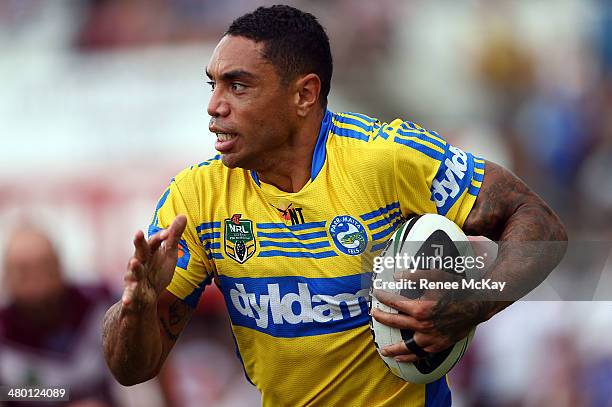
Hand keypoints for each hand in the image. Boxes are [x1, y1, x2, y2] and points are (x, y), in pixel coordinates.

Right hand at [121, 215, 186, 311]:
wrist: (143, 297)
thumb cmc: (157, 270)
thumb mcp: (168, 253)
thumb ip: (173, 236)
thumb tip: (183, 215)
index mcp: (148, 251)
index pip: (154, 241)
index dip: (161, 236)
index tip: (168, 233)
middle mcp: (139, 262)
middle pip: (140, 251)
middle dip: (139, 242)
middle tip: (139, 232)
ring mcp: (133, 277)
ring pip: (133, 272)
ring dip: (133, 268)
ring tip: (134, 263)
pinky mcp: (131, 293)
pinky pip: (129, 295)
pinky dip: (127, 298)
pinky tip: (127, 302)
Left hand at [371, 282, 488, 362]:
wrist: (477, 305)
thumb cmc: (456, 288)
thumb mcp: (435, 277)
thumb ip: (414, 276)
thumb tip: (396, 276)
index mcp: (419, 308)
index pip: (394, 302)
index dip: (383, 297)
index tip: (377, 293)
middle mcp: (422, 325)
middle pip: (394, 322)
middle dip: (381, 317)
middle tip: (374, 314)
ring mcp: (430, 337)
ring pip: (406, 346)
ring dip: (393, 348)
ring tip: (383, 350)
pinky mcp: (439, 345)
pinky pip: (421, 354)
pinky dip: (410, 357)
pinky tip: (402, 358)